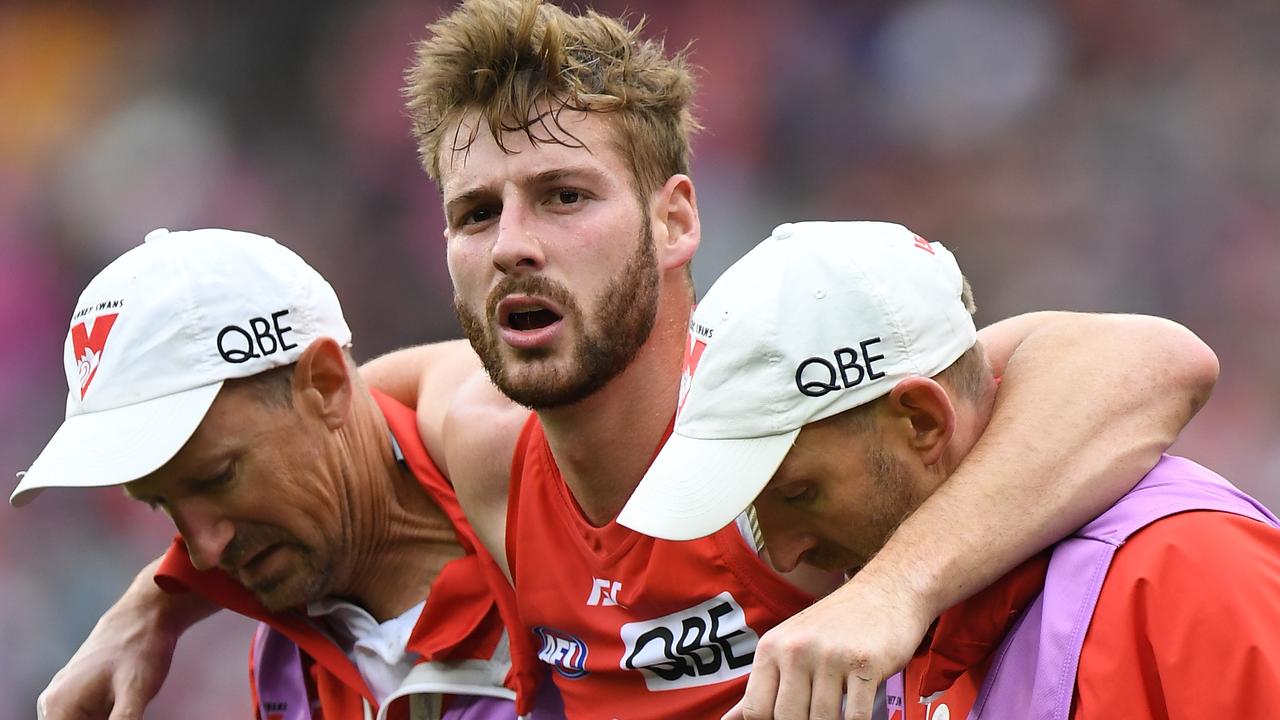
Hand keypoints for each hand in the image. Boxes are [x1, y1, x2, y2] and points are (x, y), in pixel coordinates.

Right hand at [37, 558, 215, 719]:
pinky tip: (125, 702)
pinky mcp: (76, 692)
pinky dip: (107, 716)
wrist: (145, 617)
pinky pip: (88, 716)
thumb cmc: (140, 651)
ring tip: (126, 700)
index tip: (121, 713)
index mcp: (57, 707)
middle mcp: (51, 704)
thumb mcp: (136, 694)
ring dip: (107, 717)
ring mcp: (62, 696)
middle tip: (127, 708)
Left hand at [723, 572, 931, 719]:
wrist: (885, 592)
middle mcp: (796, 649)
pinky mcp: (864, 663)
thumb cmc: (836, 624)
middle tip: (815, 716)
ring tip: (836, 715)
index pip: (756, 709)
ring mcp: (830, 656)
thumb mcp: (790, 644)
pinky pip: (855, 716)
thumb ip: (762, 683)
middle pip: (787, 719)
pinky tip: (856, 716)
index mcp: (772, 647)